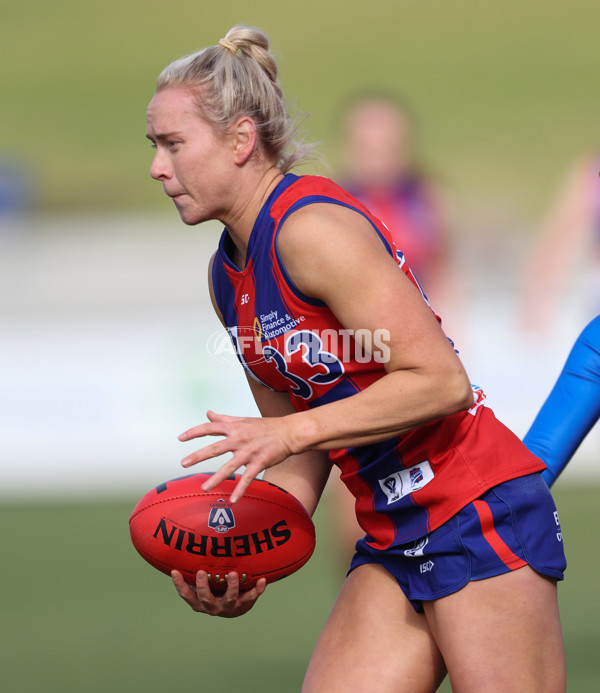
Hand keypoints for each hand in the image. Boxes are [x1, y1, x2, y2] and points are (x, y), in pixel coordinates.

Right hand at [171, 569, 266, 616]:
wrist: (234, 608)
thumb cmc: (215, 591)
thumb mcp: (203, 586)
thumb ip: (195, 573)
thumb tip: (185, 549)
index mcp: (200, 603)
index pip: (187, 595)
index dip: (179, 585)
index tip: (175, 571)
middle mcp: (213, 607)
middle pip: (206, 599)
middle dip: (203, 586)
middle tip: (201, 572)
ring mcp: (229, 607)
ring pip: (230, 598)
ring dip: (231, 587)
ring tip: (232, 574)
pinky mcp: (244, 605)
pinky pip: (251, 597)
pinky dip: (257, 589)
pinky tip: (262, 580)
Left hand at [178, 410, 295, 500]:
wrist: (289, 432)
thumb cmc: (265, 426)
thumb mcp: (243, 420)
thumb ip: (224, 419)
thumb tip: (208, 413)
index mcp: (234, 428)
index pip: (210, 428)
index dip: (194, 432)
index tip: (180, 438)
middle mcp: (240, 439)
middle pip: (215, 448)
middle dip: (198, 456)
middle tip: (184, 463)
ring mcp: (249, 452)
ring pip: (230, 467)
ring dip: (216, 478)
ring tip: (204, 488)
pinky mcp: (259, 463)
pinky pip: (247, 478)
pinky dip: (240, 490)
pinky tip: (233, 500)